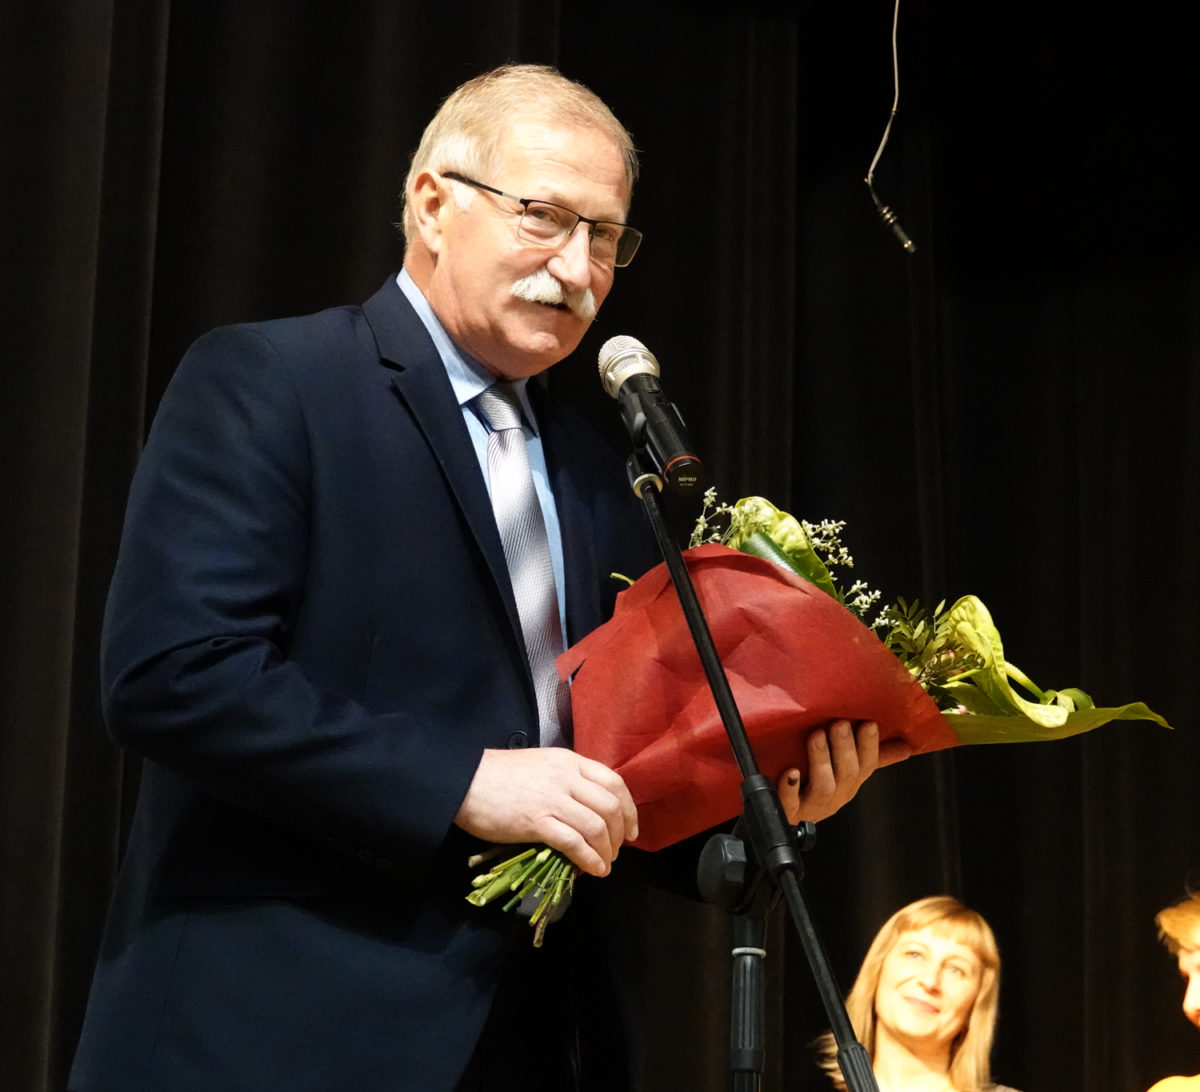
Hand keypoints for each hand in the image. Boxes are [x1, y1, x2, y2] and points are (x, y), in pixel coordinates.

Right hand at [454, 747, 638, 877]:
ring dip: (607, 850)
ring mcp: (553, 799)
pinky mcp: (537, 822)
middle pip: (611, 806)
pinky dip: (589, 859)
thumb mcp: (540, 766)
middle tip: (617, 851)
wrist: (463, 780)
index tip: (631, 829)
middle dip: (620, 833)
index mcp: (569, 761)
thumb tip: (585, 808)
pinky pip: (574, 843)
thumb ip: (565, 780)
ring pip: (597, 826)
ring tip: (604, 863)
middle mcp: (566, 777)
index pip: (614, 782)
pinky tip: (592, 870)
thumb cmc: (498, 775)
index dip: (629, 808)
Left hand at [776, 720, 910, 824]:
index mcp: (850, 783)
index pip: (868, 764)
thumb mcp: (846, 772)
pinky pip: (790, 804)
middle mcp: (835, 795)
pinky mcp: (789, 812)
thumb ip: (874, 757)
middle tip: (840, 723)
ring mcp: (812, 805)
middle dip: (845, 747)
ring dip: (821, 760)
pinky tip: (791, 773)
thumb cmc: (815, 790)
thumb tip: (907, 746)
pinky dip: (790, 789)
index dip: (870, 746)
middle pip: (847, 774)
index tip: (869, 723)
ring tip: (817, 735)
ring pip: (823, 787)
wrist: (784, 821)